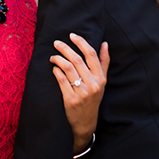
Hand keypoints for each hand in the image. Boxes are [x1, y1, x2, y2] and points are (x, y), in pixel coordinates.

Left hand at [51, 33, 108, 154]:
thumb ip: (103, 63)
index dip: (81, 42)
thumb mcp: (101, 83)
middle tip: (56, 43)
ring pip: (67, 68)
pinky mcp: (71, 99)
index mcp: (101, 78)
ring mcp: (82, 92)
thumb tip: (105, 43)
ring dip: (57, 59)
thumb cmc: (93, 99)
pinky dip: (56, 71)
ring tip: (53, 57)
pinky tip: (54, 69)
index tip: (71, 35)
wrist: (85, 123)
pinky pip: (61, 80)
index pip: (91, 55)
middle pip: (76, 59)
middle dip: (64, 48)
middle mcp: (93, 84)